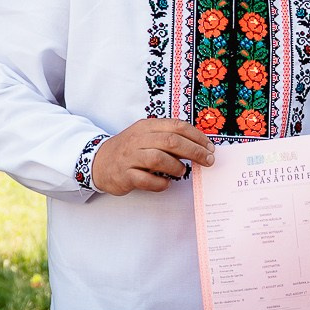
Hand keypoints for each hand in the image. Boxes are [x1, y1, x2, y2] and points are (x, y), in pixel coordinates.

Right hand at [89, 118, 214, 193]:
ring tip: (183, 171)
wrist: (99, 162)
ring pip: (158, 158)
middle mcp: (138, 139)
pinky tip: (166, 183)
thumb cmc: (130, 150)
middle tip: (208, 161)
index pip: (176, 126)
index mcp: (147, 127)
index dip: (196, 136)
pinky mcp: (125, 175)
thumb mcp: (147, 136)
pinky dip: (160, 183)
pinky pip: (145, 179)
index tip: (210, 147)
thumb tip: (199, 146)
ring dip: (176, 166)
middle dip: (194, 151)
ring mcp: (130, 157)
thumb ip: (168, 138)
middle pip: (171, 141)